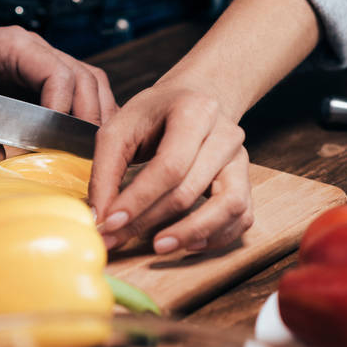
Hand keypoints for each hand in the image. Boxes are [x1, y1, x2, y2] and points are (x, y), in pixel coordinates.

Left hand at [0, 27, 117, 161]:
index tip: (60, 142)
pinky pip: (80, 93)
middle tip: (91, 155)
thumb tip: (0, 162)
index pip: (58, 72)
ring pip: (90, 83)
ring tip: (98, 152)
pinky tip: (90, 144)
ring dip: (98, 117)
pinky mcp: (44, 80)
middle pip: (84, 77)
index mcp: (11, 45)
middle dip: (90, 117)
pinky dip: (90, 117)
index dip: (66, 108)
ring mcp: (43, 62)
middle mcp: (34, 49)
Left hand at [88, 84, 252, 253]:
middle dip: (150, 220)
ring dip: (192, 232)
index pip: (169, 166)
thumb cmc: (154, 115)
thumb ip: (105, 171)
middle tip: (117, 238)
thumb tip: (100, 217)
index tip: (111, 222)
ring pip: (229, 205)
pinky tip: (190, 244)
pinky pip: (242, 216)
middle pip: (190, 189)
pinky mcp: (246, 180)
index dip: (139, 199)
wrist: (193, 99)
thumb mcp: (119, 128)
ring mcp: (240, 159)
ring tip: (159, 246)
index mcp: (194, 111)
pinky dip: (219, 236)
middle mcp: (225, 134)